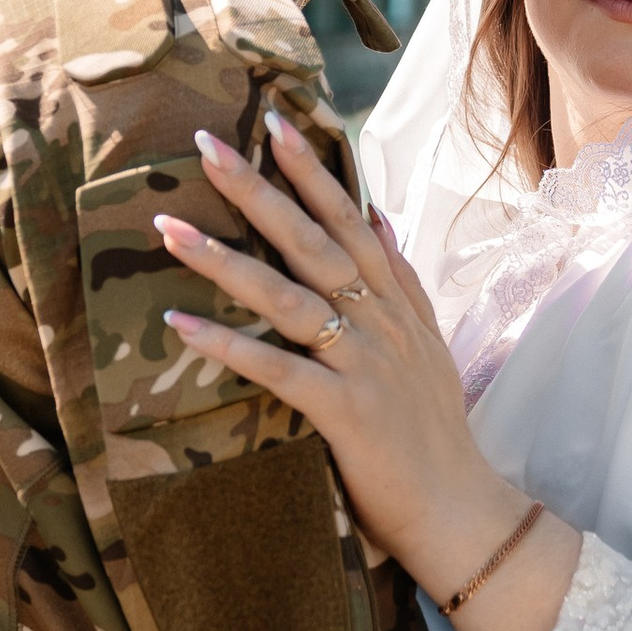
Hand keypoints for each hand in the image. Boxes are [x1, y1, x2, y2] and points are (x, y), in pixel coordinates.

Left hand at [155, 115, 577, 630]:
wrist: (462, 508)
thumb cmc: (433, 434)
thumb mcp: (427, 344)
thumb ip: (401, 281)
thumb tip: (379, 216)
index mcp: (397, 304)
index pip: (350, 220)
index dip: (313, 171)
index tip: (274, 122)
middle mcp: (382, 323)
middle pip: (313, 242)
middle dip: (258, 190)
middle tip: (207, 143)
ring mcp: (366, 364)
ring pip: (288, 297)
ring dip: (224, 260)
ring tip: (169, 228)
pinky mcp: (346, 411)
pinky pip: (278, 371)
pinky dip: (228, 347)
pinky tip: (180, 327)